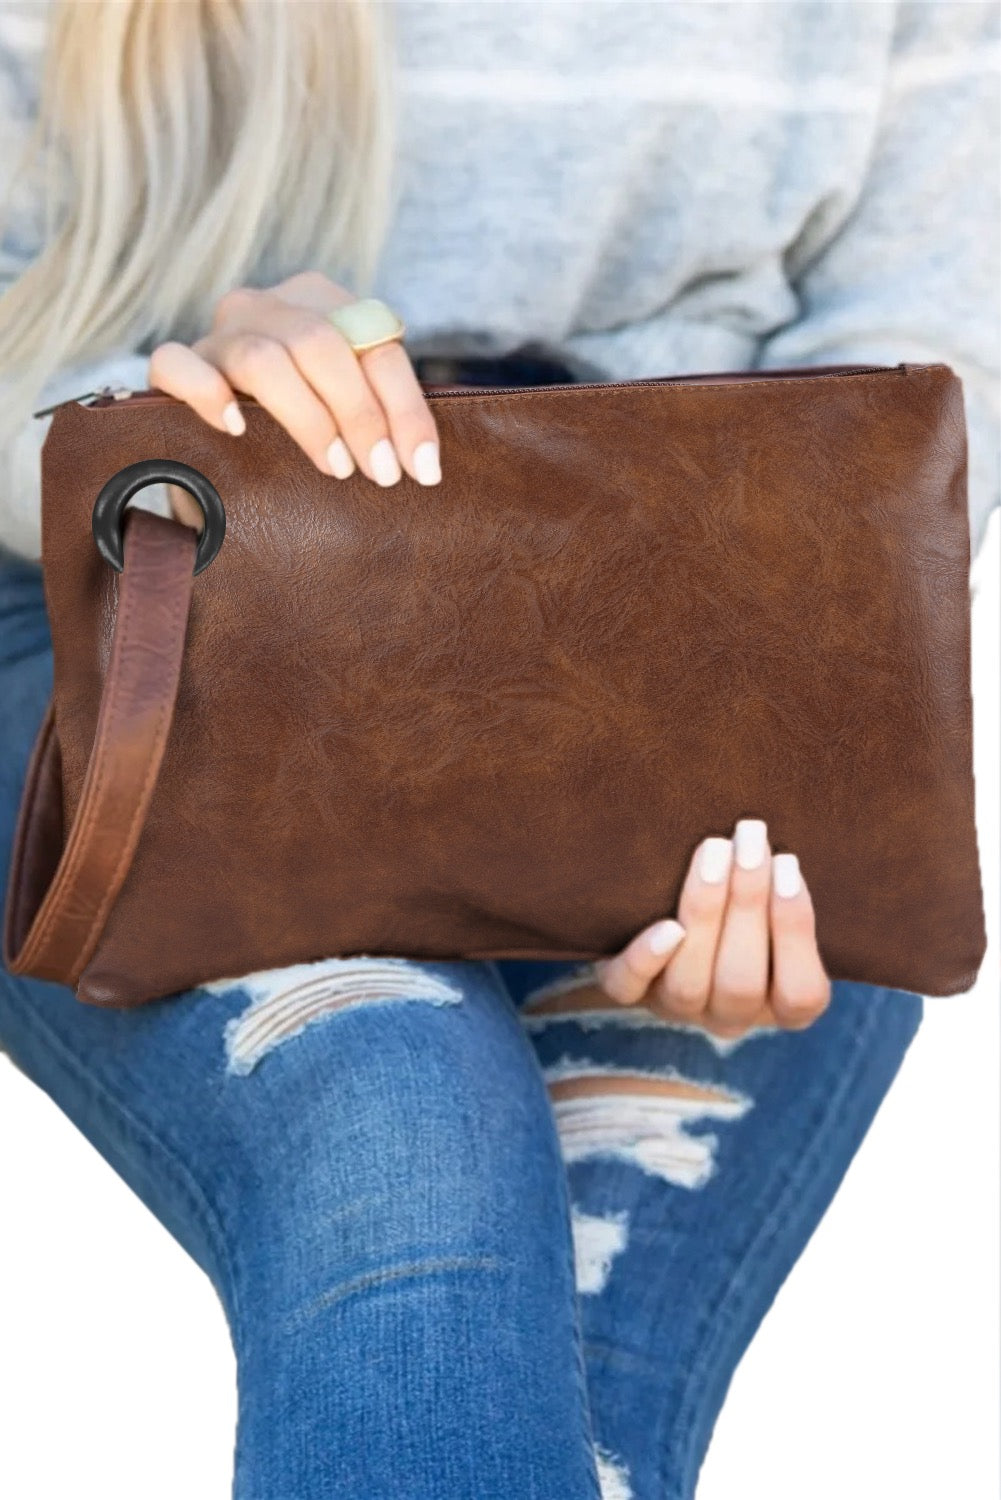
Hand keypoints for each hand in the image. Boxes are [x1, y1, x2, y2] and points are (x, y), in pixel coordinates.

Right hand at [148, 271, 440, 527]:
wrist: (209, 445)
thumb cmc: (295, 427)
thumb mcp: (342, 407)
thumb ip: (376, 412)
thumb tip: (425, 466)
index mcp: (323, 304)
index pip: (377, 344)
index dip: (407, 409)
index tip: (423, 468)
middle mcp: (271, 305)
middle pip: (323, 345)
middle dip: (361, 415)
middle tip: (381, 474)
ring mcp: (220, 331)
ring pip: (265, 359)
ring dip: (308, 417)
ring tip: (334, 466)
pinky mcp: (175, 363)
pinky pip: (179, 365)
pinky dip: (208, 394)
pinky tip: (236, 429)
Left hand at [596, 819, 830, 1038]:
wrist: (656, 917)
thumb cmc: (737, 901)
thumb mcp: (771, 905)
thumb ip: (782, 888)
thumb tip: (780, 839)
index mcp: (776, 1004)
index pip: (801, 993)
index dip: (796, 930)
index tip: (787, 862)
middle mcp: (728, 1015)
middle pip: (741, 983)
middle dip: (748, 902)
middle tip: (750, 835)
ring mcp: (676, 1008)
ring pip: (689, 984)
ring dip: (705, 912)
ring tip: (714, 850)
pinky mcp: (628, 992)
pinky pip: (629, 988)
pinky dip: (646, 958)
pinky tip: (667, 926)